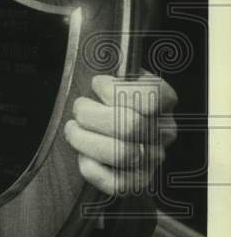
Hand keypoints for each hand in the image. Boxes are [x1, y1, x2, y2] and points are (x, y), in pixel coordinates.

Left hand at [64, 72, 176, 195]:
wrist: (104, 134)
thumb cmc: (103, 99)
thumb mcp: (110, 77)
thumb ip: (108, 69)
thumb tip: (93, 53)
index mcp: (163, 101)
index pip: (150, 95)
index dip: (114, 89)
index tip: (96, 84)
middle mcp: (163, 131)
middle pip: (130, 125)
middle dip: (92, 114)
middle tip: (78, 109)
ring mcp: (151, 159)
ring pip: (122, 154)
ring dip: (85, 139)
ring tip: (74, 129)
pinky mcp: (134, 183)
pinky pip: (114, 182)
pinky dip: (91, 167)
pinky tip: (83, 155)